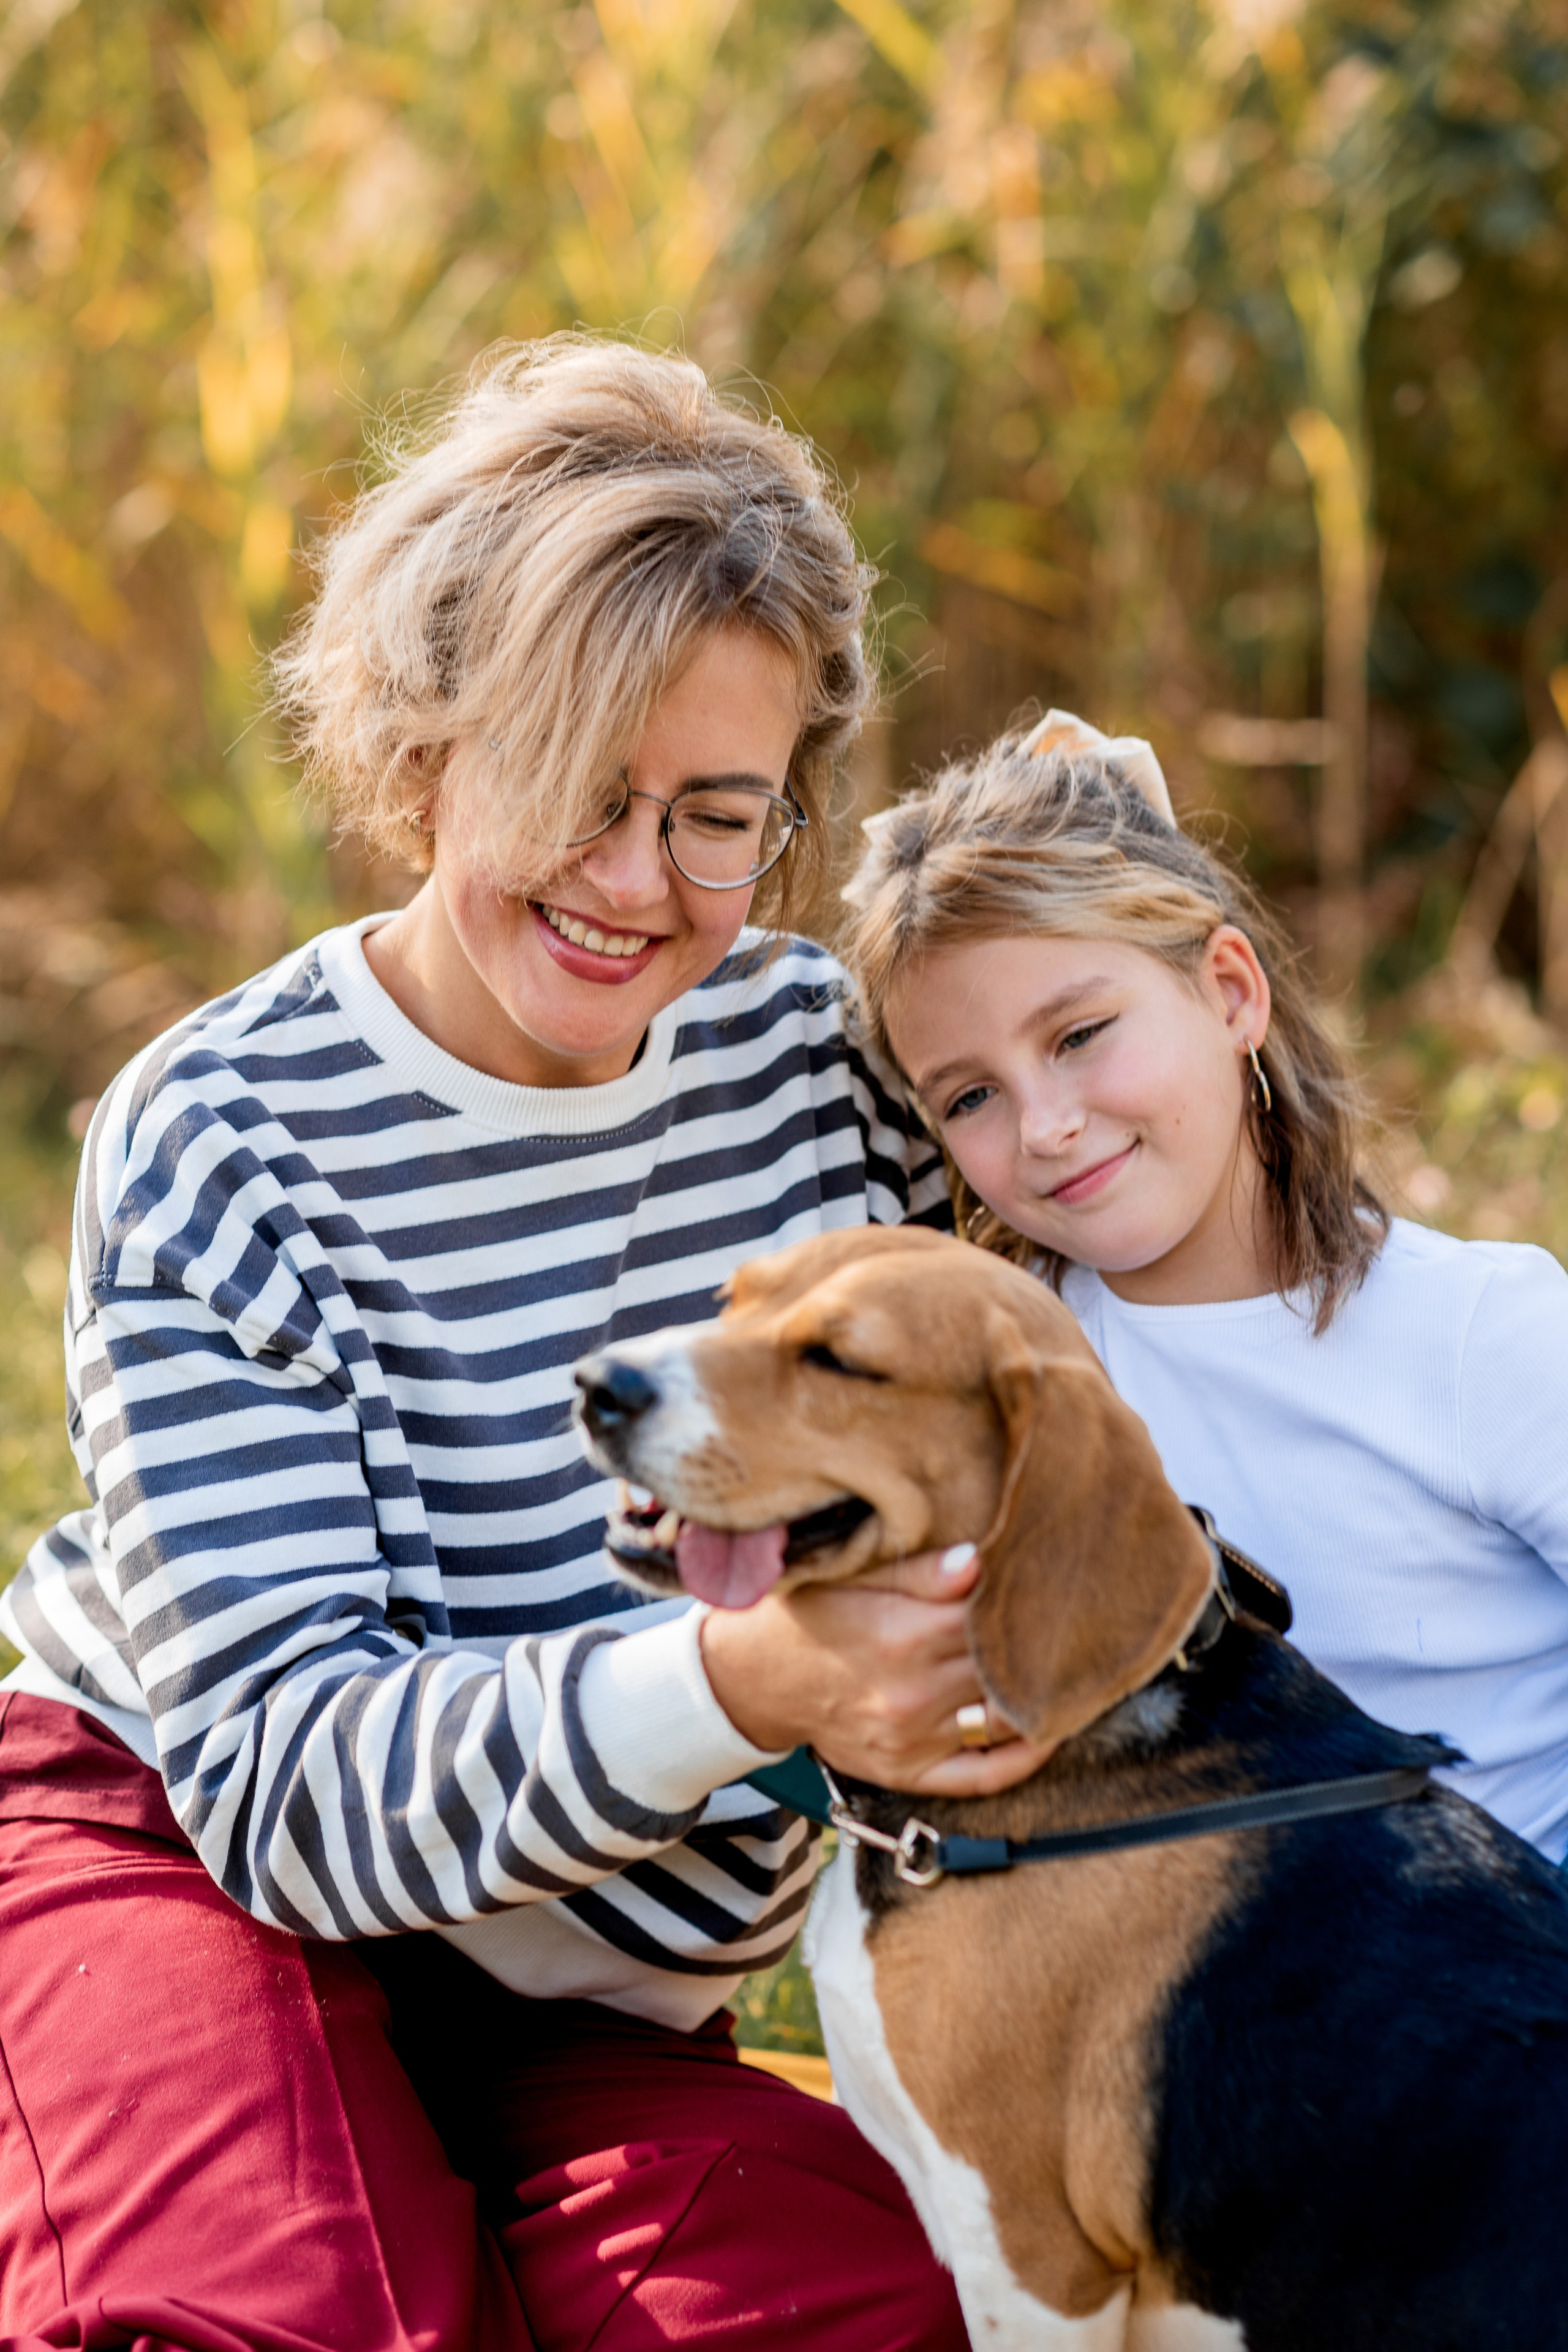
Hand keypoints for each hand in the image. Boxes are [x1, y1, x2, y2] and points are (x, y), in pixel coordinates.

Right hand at [699, 1544, 1055, 1798]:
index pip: (991, 1614)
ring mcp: (913, 1740)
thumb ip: (918, 1571)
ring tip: (1071, 1666)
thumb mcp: (848, 1577)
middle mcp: (912, 1694)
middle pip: (1005, 1665)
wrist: (748, 1680)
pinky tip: (1049, 1729)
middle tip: (1073, 1616)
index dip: (1025, 1594)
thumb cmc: (802, 1617)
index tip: (1051, 1576)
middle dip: (1041, 1640)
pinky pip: (982, 1776)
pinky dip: (1023, 1757)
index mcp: (900, 1635)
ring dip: (1042, 1694)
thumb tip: (981, 1559)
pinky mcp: (908, 1772)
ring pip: (1004, 1718)